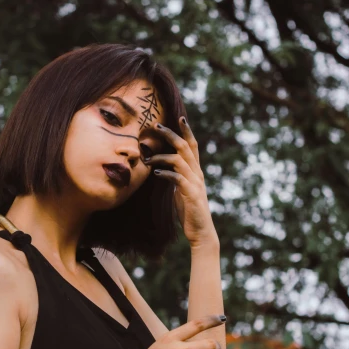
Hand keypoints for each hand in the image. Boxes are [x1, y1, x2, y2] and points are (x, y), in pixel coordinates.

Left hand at [145, 116, 217, 246]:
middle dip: (172, 134)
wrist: (201, 231)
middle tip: (156, 126)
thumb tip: (163, 168)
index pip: (192, 146)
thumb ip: (176, 177)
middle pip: (185, 147)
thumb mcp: (180, 190)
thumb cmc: (189, 211)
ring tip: (147, 158)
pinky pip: (178, 178)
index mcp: (195, 171)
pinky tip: (155, 172)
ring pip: (180, 160)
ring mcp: (195, 183)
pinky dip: (166, 173)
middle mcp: (197, 174)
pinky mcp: (191, 194)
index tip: (178, 117)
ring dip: (162, 156)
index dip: (186, 131)